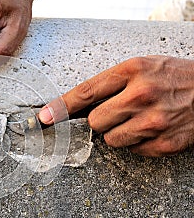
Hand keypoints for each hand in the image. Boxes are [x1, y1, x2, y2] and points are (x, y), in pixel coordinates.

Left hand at [39, 56, 193, 156]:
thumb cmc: (175, 77)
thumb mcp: (143, 67)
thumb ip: (111, 84)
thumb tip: (76, 105)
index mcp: (132, 71)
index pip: (85, 92)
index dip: (60, 107)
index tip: (44, 118)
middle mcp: (141, 94)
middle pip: (94, 122)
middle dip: (102, 120)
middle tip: (121, 111)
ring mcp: (154, 120)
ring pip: (111, 139)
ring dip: (120, 133)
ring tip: (140, 119)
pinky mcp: (165, 142)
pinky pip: (133, 150)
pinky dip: (139, 143)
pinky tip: (153, 129)